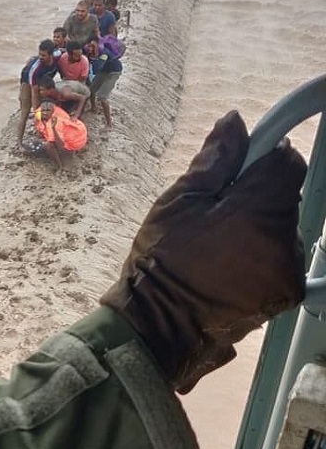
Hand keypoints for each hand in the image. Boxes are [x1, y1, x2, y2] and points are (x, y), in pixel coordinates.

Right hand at [101, 111, 306, 392]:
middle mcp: (285, 242)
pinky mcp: (288, 293)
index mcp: (257, 214)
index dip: (263, 159)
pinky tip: (234, 263)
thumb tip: (236, 122)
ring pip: (286, 228)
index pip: (286, 164)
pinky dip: (265, 254)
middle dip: (259, 197)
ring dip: (263, 227)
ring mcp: (290, 272)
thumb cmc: (161, 263)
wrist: (158, 326)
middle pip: (286, 197)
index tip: (238, 169)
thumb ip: (214, 161)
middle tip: (217, 215)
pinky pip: (284, 257)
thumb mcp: (176, 204)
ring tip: (221, 245)